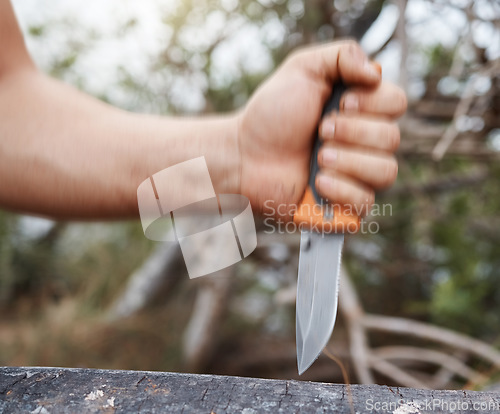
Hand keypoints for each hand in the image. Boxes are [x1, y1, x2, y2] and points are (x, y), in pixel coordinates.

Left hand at [236, 40, 406, 219]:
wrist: (244, 155)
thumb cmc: (271, 114)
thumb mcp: (303, 69)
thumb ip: (343, 56)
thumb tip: (376, 73)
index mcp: (361, 111)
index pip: (397, 103)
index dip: (373, 104)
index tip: (340, 104)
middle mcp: (365, 143)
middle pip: (392, 138)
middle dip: (352, 132)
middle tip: (319, 131)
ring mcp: (357, 176)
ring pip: (386, 171)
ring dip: (349, 161)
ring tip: (318, 157)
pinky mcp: (345, 206)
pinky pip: (366, 202)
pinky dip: (342, 189)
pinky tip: (317, 181)